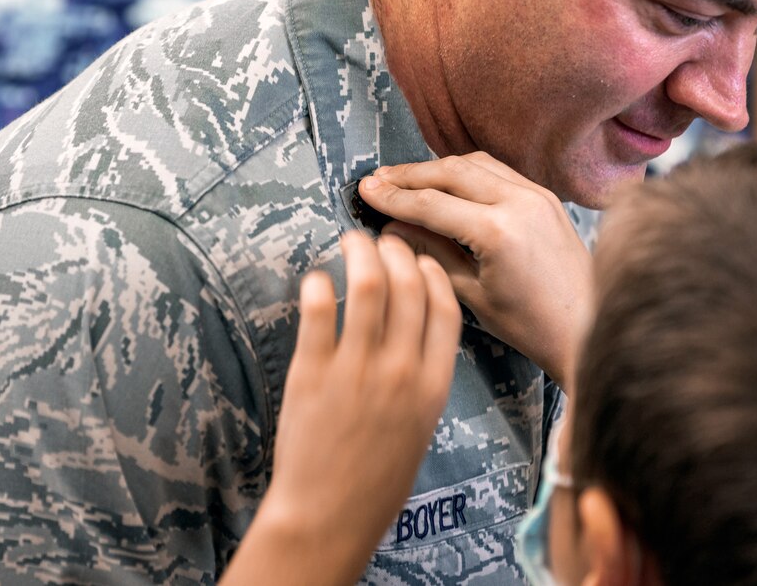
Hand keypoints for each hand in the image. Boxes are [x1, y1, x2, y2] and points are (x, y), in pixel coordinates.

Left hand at [221, 231, 460, 585]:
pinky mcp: (312, 372)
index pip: (444, 309)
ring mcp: (356, 370)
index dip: (432, 274)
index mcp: (432, 386)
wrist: (329, 516)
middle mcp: (400, 371)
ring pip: (366, 285)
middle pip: (408, 286)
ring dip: (359, 252)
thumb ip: (422, 377)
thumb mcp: (419, 426)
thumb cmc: (376, 478)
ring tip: (349, 241)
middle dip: (396, 251)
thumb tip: (412, 328)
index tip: (420, 259)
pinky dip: (318, 284)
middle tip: (380, 241)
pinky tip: (316, 279)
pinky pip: (318, 310)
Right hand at [358, 151, 591, 388]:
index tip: (364, 190)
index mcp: (498, 232)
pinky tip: (446, 183)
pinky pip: (497, 171)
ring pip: (474, 163)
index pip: (431, 203)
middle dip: (409, 174)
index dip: (392, 196)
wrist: (589, 329)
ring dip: (436, 168)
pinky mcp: (546, 197)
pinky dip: (467, 171)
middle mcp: (520, 203)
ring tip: (405, 178)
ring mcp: (538, 195)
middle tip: (378, 179)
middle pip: (450, 171)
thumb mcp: (470, 295)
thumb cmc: (531, 325)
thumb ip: (429, 253)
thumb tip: (391, 228)